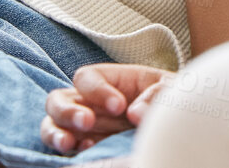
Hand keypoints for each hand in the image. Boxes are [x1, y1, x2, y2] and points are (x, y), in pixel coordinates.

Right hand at [41, 63, 170, 153]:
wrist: (177, 129)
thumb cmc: (173, 102)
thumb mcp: (173, 90)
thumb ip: (157, 94)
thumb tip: (134, 113)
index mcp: (111, 80)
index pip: (87, 77)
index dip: (98, 90)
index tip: (120, 107)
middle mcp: (90, 102)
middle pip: (58, 99)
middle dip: (68, 111)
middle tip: (88, 122)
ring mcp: (82, 126)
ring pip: (51, 124)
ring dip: (55, 133)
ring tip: (70, 144)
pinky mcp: (83, 146)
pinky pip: (63, 147)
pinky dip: (65, 150)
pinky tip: (84, 151)